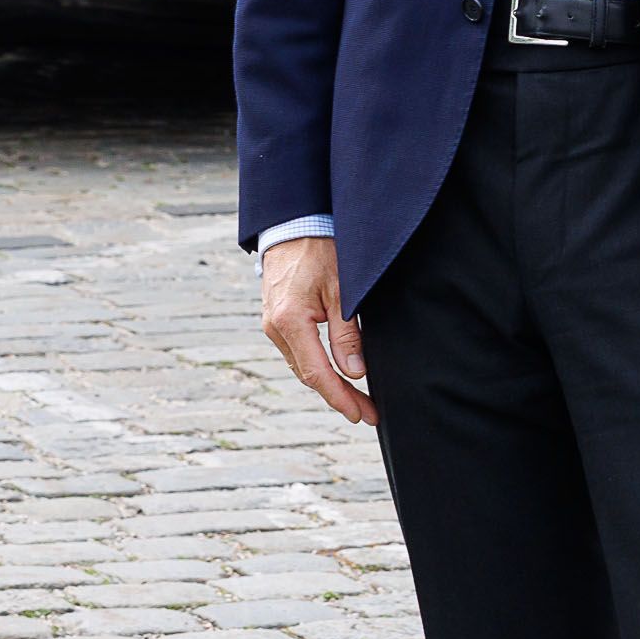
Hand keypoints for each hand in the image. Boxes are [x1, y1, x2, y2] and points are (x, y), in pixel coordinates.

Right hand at [261, 238, 375, 425]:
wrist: (294, 223)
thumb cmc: (320, 249)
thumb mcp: (342, 291)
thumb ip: (347, 335)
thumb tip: (355, 374)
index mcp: (290, 321)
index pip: (317, 373)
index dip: (340, 398)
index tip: (361, 415)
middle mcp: (275, 327)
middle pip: (308, 375)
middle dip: (339, 396)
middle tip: (368, 412)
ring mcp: (272, 324)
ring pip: (302, 365)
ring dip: (328, 383)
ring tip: (357, 398)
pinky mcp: (276, 318)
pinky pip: (297, 351)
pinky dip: (316, 366)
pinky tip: (335, 373)